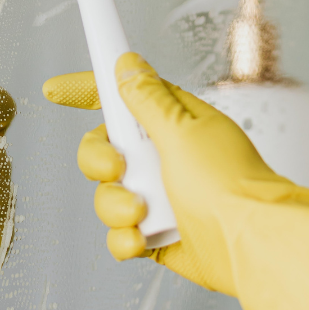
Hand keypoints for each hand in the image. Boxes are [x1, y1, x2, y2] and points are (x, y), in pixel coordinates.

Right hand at [43, 53, 308, 309]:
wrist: (250, 245)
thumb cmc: (229, 186)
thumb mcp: (182, 129)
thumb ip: (147, 99)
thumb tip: (128, 65)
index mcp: (172, 123)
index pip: (121, 99)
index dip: (86, 91)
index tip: (57, 90)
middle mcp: (164, 158)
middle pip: (102, 150)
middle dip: (99, 162)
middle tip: (118, 169)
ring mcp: (160, 198)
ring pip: (107, 196)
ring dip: (116, 206)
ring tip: (143, 213)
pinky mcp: (158, 234)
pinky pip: (120, 235)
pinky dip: (126, 239)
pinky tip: (143, 238)